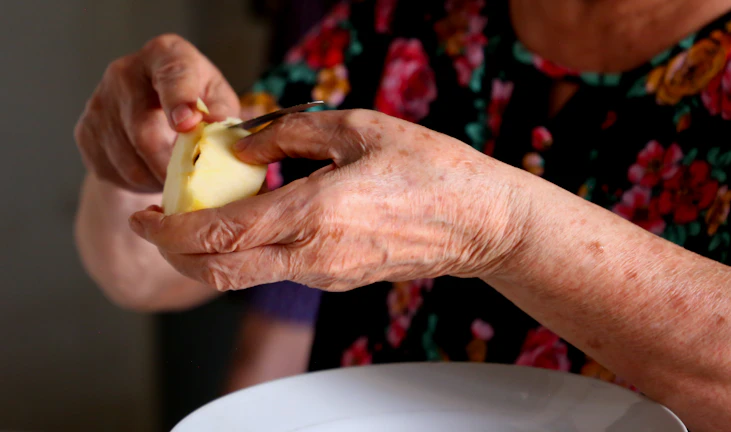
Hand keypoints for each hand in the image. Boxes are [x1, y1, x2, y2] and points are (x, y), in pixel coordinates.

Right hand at [74, 34, 239, 192]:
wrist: (156, 116)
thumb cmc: (196, 103)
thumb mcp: (217, 100)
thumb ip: (220, 110)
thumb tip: (217, 123)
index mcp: (165, 55)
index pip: (172, 75)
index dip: (179, 101)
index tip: (187, 125)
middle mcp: (125, 72)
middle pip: (144, 130)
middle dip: (170, 162)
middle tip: (189, 179)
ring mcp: (99, 101)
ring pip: (128, 158)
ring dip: (155, 176)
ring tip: (174, 176)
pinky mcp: (85, 131)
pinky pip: (113, 169)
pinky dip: (138, 182)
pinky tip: (152, 174)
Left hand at [129, 110, 529, 290]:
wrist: (479, 223)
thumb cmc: (431, 171)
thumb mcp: (359, 128)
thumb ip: (292, 134)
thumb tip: (246, 145)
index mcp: (315, 214)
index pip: (221, 234)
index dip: (172, 230)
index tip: (147, 215)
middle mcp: (314, 255)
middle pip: (220, 272)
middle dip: (175, 252)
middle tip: (155, 225)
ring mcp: (325, 275)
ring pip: (245, 277)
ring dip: (209, 253)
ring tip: (198, 217)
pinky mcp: (336, 280)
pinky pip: (277, 271)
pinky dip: (247, 251)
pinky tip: (253, 221)